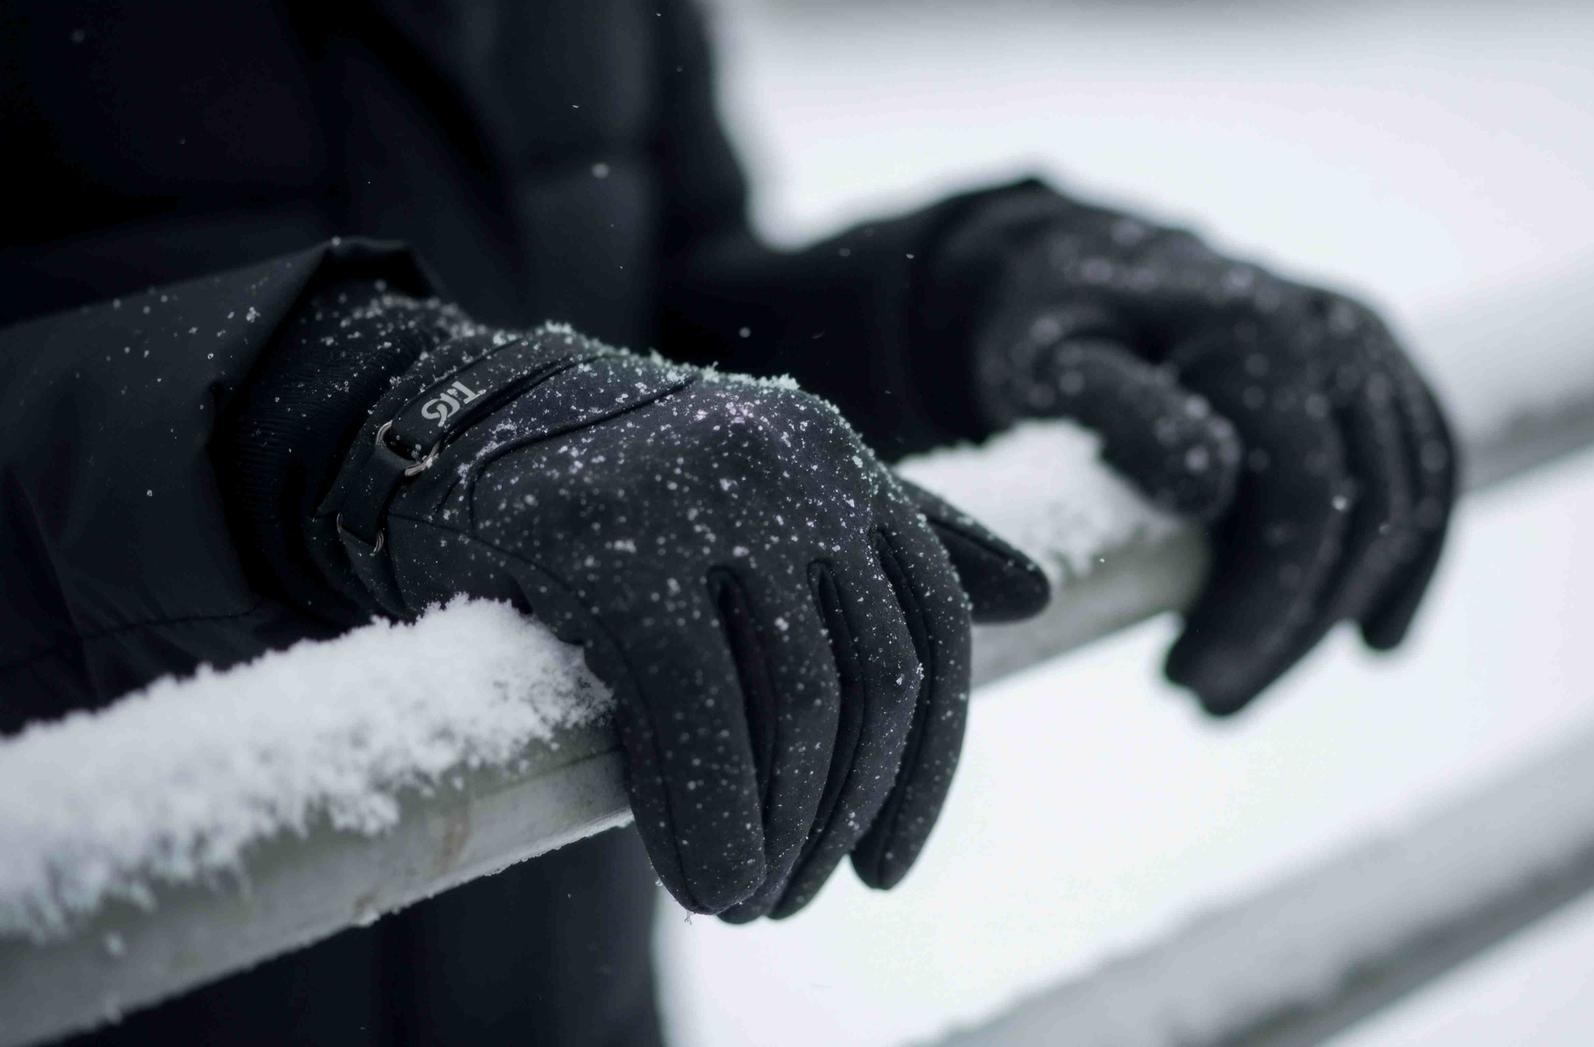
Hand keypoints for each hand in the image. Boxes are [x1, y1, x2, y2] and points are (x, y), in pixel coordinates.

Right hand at [320, 327, 1047, 917]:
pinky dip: (712, 814)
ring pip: (799, 700)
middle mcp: (792, 459)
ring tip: (747, 898)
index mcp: (837, 456)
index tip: (889, 866)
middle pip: (872, 675)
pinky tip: (706, 878)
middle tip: (795, 895)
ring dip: (783, 831)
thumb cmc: (607, 488)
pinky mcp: (610, 541)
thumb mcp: (764, 498)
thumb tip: (1035, 594)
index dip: (927, 764)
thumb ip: (891, 542)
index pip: (931, 627)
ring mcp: (705, 490)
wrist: (433, 429)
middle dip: (845, 812)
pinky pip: (696, 707)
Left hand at [964, 197, 1454, 713]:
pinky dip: (1412, 564)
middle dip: (1289, 631)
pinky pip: (1429, 476)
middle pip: (1361, 513)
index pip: (1301, 495)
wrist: (1085, 264)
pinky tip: (1377, 640)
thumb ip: (1120, 412)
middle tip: (1204, 706)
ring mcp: (1370, 346)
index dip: (1260, 606)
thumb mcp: (1049, 361)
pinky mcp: (1382, 370)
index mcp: (1259, 326)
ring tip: (1243, 689)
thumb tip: (1211, 486)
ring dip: (1337, 616)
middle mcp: (1334, 328)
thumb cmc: (1054, 326)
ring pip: (1400, 508)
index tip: (1184, 683)